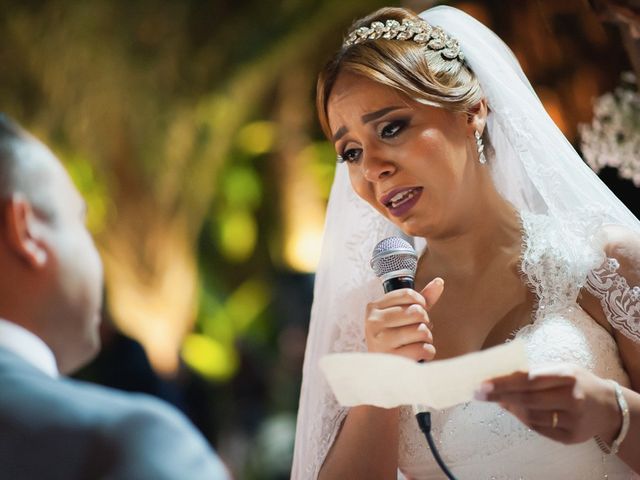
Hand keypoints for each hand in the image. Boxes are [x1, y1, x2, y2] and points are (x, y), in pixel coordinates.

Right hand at [364, 278, 443, 361]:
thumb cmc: (396, 337)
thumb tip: (439, 281)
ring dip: (427, 338)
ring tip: (419, 342)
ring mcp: (380, 340)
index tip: (420, 311)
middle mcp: (373, 322)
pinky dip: (428, 352)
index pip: (407, 294)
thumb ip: (422, 298)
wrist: (383, 370)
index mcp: (374, 307)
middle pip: (416, 312)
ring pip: (421, 331)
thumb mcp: (404, 315)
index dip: (421, 302)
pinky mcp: (390, 358)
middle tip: (419, 330)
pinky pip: (422, 349)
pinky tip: (421, 354)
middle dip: (425, 322)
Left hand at [475, 364, 621, 444]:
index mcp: (568, 376)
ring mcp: (573, 421)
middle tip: (478, 393)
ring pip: (530, 417)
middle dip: (499, 396)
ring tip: (496, 399)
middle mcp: (572, 399)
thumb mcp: (561, 369)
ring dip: (509, 407)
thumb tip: (499, 375)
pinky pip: (538, 429)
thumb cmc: (577, 382)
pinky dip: (522, 418)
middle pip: (527, 400)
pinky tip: (513, 409)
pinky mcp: (570, 438)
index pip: (529, 380)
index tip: (482, 383)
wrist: (608, 407)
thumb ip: (534, 371)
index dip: (504, 382)